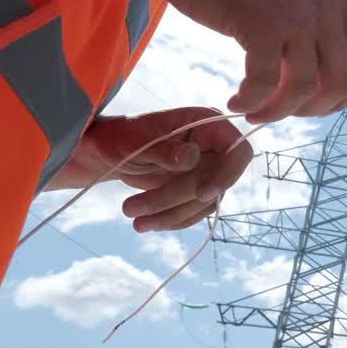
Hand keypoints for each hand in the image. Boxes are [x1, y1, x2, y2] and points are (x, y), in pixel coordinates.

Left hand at [48, 108, 251, 232]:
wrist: (109, 151)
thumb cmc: (121, 136)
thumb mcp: (136, 140)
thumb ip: (164, 150)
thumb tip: (192, 157)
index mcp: (208, 124)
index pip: (238, 152)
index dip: (227, 175)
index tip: (202, 194)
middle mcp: (214, 147)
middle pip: (215, 182)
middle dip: (175, 199)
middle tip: (132, 208)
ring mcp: (207, 170)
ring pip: (203, 203)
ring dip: (170, 215)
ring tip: (133, 219)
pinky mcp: (197, 190)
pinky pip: (194, 212)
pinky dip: (172, 221)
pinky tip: (147, 223)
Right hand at [140, 0, 346, 124]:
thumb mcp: (291, 0)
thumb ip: (312, 35)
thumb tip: (320, 92)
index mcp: (338, 2)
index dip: (338, 99)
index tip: (306, 106)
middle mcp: (325, 6)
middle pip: (341, 85)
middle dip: (310, 112)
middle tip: (278, 111)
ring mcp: (296, 13)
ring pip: (305, 89)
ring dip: (277, 112)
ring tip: (253, 111)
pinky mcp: (261, 22)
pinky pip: (265, 83)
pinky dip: (250, 101)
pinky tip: (236, 100)